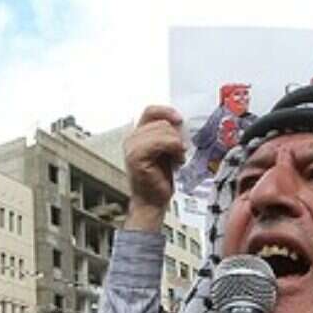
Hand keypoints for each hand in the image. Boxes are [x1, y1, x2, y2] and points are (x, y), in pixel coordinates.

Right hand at [124, 106, 185, 231]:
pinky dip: (173, 148)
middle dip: (176, 135)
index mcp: (137, 134)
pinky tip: (176, 160)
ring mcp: (131, 147)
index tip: (180, 120)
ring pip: (162, 130)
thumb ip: (168, 134)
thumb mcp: (167, 150)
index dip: (167, 111)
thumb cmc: (160, 178)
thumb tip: (181, 122)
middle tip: (181, 151)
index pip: (151, 111)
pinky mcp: (135, 157)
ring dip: (176, 143)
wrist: (153, 201)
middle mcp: (131, 138)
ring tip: (178, 157)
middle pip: (161, 122)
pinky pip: (159, 142)